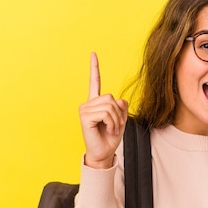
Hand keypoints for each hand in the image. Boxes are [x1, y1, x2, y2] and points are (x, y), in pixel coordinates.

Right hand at [79, 52, 128, 168]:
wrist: (104, 153)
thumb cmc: (110, 137)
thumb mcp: (121, 120)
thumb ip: (122, 107)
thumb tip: (119, 99)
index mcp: (96, 103)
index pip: (95, 82)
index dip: (94, 68)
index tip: (93, 53)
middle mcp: (88, 104)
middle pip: (111, 97)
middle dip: (119, 113)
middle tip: (116, 125)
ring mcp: (85, 109)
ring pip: (110, 105)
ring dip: (116, 119)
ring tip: (112, 128)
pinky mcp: (85, 117)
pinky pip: (106, 113)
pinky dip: (112, 122)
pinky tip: (108, 129)